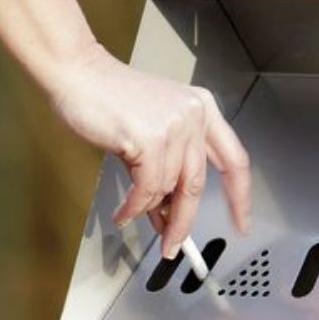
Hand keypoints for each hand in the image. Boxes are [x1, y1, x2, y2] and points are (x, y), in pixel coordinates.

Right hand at [46, 40, 250, 257]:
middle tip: (173, 245)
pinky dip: (133, 207)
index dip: (240, 197)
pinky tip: (123, 213)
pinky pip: (147, 189)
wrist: (78, 74)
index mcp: (202, 109)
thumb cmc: (109, 99)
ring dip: (146, 209)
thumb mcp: (152, 130)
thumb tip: (168, 212)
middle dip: (183, 222)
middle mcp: (194, 115)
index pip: (234, 160)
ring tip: (130, 213)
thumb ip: (167, 168)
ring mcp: (173, 126)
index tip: (241, 223)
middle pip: (197, 184)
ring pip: (167, 189)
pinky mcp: (150, 139)